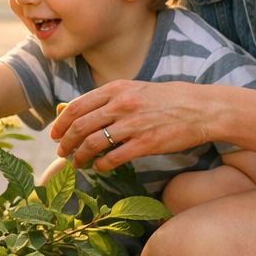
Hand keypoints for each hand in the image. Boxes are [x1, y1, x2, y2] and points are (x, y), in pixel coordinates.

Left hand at [50, 79, 215, 171]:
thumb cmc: (167, 99)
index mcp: (116, 88)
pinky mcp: (146, 144)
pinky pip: (114, 158)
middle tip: (61, 152)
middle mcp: (122, 104)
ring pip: (93, 143)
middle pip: (80, 126)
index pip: (77, 106)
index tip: (55, 134)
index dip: (61, 123)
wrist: (201, 108)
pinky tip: (100, 167)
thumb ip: (107, 99)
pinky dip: (102, 165)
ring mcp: (133, 124)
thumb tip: (76, 110)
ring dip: (80, 156)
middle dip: (66, 142)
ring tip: (78, 163)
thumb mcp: (135, 89)